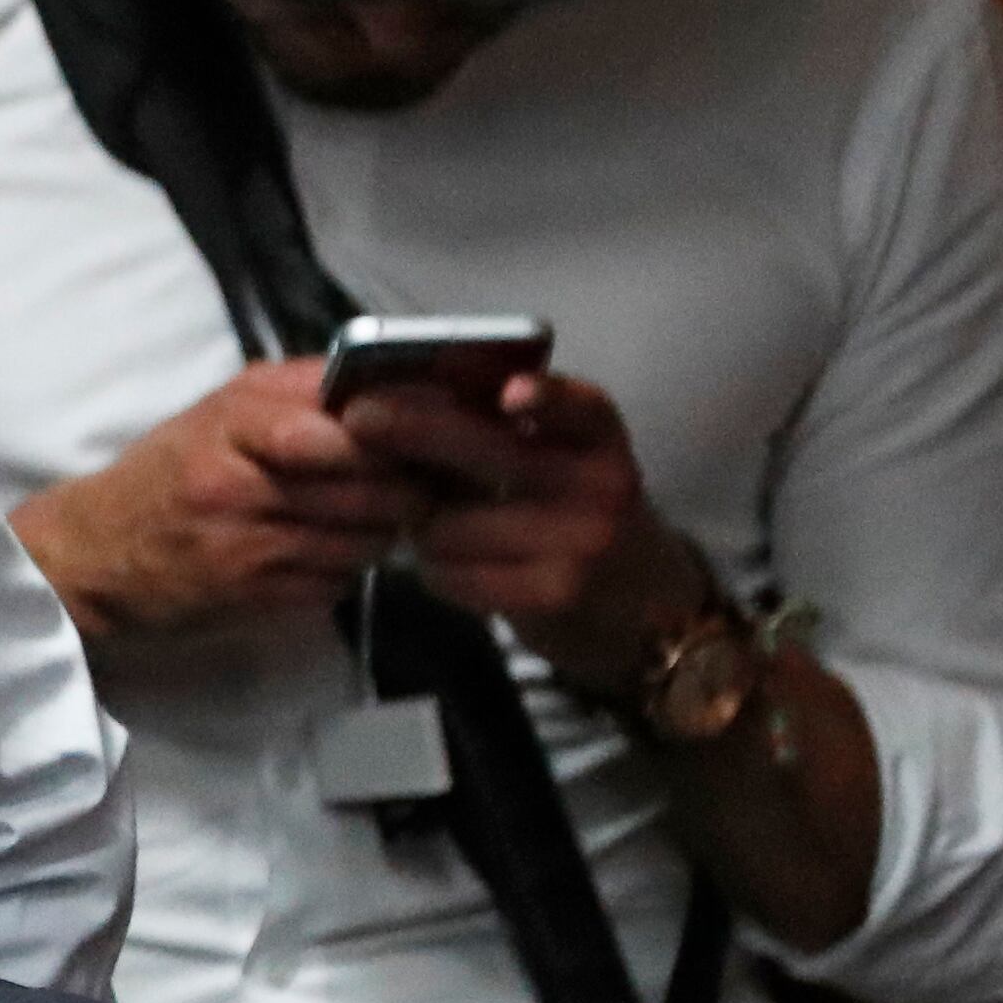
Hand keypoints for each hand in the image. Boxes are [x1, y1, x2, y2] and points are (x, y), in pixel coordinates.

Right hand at [10, 360, 425, 638]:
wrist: (91, 554)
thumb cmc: (166, 473)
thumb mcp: (224, 410)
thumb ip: (303, 394)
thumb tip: (400, 391)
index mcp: (241, 414)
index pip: (356, 419)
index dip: (409, 430)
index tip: (437, 434)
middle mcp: (242, 474)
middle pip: (374, 483)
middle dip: (412, 486)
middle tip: (427, 484)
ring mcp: (247, 538)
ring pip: (365, 535)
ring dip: (383, 530)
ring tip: (378, 518)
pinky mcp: (253, 592)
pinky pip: (338, 579)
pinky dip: (347, 568)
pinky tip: (328, 553)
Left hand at [339, 369, 704, 693]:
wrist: (644, 609)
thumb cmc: (578, 520)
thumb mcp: (568, 465)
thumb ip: (506, 433)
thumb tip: (405, 400)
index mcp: (600, 440)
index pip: (581, 408)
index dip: (547, 398)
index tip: (509, 392)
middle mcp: (599, 485)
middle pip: (491, 452)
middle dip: (414, 429)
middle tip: (357, 417)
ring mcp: (578, 544)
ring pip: (451, 522)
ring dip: (420, 526)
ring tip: (434, 529)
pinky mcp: (551, 596)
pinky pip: (453, 574)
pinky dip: (435, 570)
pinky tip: (450, 568)